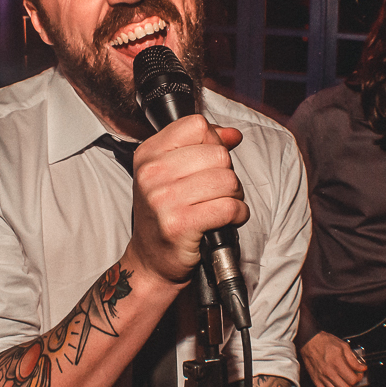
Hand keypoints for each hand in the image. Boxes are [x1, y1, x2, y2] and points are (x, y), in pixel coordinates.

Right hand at [127, 114, 248, 284]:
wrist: (151, 260)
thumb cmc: (165, 215)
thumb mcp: (172, 173)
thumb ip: (202, 146)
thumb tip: (233, 135)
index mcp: (148, 154)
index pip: (197, 126)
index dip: (213, 143)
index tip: (208, 163)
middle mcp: (152, 173)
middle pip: (218, 154)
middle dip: (227, 174)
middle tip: (216, 192)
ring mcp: (164, 199)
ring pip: (228, 180)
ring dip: (234, 196)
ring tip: (220, 206)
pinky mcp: (180, 224)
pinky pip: (229, 207)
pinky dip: (237, 215)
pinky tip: (225, 221)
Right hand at [299, 331, 366, 386]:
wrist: (308, 341)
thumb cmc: (325, 341)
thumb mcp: (343, 346)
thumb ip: (353, 359)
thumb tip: (362, 368)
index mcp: (337, 363)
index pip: (352, 380)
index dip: (358, 377)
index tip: (358, 373)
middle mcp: (329, 372)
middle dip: (351, 384)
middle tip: (351, 377)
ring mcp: (321, 377)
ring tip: (342, 380)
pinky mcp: (315, 380)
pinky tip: (333, 383)